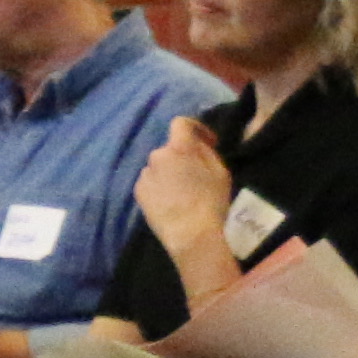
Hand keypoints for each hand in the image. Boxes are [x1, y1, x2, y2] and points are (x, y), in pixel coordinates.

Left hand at [137, 119, 235, 267]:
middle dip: (183, 156)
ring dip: (170, 172)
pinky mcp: (138, 191)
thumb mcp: (220, 171)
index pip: (180, 123)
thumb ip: (205, 151)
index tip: (207, 142)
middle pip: (170, 149)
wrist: (191, 234)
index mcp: (178, 148)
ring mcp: (144, 174)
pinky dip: (160, 186)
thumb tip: (196, 143)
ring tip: (183, 192)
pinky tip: (171, 202)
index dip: (195, 128)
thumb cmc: (212, 201)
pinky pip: (151, 182)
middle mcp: (156, 156)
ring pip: (159, 166)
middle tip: (196, 173)